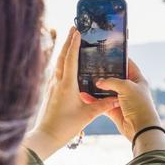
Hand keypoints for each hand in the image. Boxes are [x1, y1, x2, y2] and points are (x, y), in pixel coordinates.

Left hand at [25, 27, 117, 159]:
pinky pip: (56, 72)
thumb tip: (118, 98)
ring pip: (57, 63)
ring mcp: (51, 86)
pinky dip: (61, 63)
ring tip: (70, 41)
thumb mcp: (88, 115)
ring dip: (64, 51)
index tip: (77, 30)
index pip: (71, 59)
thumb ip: (104, 105)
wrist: (46, 136)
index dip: (75, 43)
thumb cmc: (66, 126)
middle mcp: (57, 82)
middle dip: (68, 41)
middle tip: (74, 28)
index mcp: (67, 85)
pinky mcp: (49, 92)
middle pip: (62, 56)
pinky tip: (65, 64)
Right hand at [84, 59, 160, 142]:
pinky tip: (83, 95)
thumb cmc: (139, 105)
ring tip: (84, 79)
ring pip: (106, 90)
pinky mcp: (113, 109)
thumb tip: (98, 82)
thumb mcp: (127, 87)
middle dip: (103, 73)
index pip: (128, 64)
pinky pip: (101, 103)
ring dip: (96, 87)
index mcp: (137, 79)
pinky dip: (93, 100)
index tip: (107, 52)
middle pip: (114, 77)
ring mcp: (121, 99)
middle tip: (91, 65)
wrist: (140, 128)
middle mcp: (129, 88)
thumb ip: (112, 81)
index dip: (119, 58)